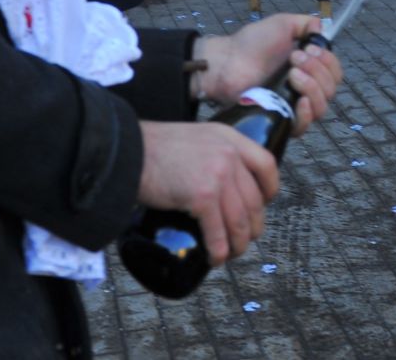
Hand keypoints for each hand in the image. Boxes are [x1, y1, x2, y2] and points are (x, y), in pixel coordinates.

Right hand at [138, 120, 278, 265]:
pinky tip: (215, 258)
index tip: (262, 205)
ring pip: (240, 221)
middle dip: (252, 227)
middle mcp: (229, 155)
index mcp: (229, 138)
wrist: (127, 151)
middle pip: (255, 200)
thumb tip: (219, 185)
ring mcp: (218, 176)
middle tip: (243, 239)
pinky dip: (219, 251)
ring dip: (238, 244)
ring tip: (229, 254)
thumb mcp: (195, 137)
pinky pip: (218, 233)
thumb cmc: (153, 147)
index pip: (267, 165)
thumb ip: (211, 153)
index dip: (269, 190)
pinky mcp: (202, 197)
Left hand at [195, 15, 342, 136]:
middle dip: (318, 70)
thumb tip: (322, 28)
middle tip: (295, 58)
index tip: (309, 47)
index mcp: (309, 68)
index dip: (328, 61)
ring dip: (313, 87)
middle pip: (331, 89)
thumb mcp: (282, 24)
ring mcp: (293, 106)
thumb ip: (306, 23)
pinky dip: (307, 113)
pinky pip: (305, 125)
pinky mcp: (281, 120)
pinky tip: (300, 100)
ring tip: (292, 73)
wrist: (227, 61)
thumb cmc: (251, 43)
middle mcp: (305, 88)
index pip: (334, 72)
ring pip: (322, 106)